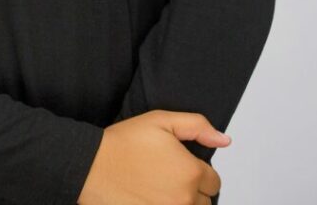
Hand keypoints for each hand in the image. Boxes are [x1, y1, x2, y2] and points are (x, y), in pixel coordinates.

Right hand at [76, 109, 229, 204]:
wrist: (92, 166)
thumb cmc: (123, 142)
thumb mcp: (161, 120)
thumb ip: (197, 126)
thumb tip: (224, 140)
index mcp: (190, 172)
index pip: (214, 181)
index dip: (199, 172)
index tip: (181, 166)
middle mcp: (184, 199)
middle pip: (205, 202)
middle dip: (192, 190)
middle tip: (169, 177)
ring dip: (183, 203)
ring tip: (161, 189)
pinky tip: (153, 198)